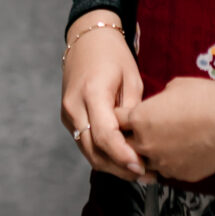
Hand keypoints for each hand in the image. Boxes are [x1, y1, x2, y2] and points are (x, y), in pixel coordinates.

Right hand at [62, 14, 145, 180]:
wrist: (87, 40)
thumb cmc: (114, 56)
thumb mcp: (131, 79)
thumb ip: (133, 112)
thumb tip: (141, 142)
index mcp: (92, 93)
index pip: (105, 136)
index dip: (123, 156)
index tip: (141, 167)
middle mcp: (74, 107)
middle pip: (94, 151)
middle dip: (119, 168)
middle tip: (147, 175)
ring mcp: (68, 115)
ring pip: (88, 152)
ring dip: (112, 166)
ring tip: (139, 172)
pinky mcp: (68, 119)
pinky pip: (85, 144)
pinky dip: (103, 155)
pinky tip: (123, 158)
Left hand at [119, 74, 214, 185]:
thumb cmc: (203, 96)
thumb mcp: (173, 87)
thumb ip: (156, 101)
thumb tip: (157, 106)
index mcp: (139, 119)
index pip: (116, 121)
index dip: (121, 117)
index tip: (125, 116)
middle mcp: (145, 145)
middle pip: (124, 147)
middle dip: (130, 140)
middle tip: (143, 132)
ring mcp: (162, 163)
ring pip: (145, 163)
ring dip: (149, 155)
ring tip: (164, 144)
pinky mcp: (178, 175)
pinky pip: (167, 171)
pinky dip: (171, 163)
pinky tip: (182, 152)